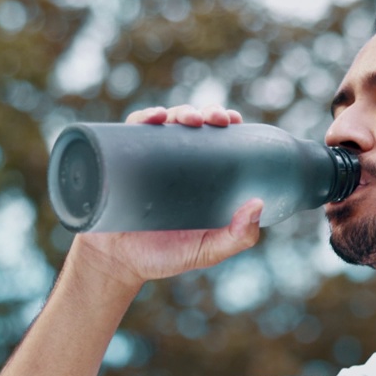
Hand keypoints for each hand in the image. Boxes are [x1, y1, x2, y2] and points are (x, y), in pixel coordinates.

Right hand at [71, 105, 258, 289]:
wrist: (117, 263)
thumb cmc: (164, 257)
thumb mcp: (208, 250)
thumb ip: (238, 237)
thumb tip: (258, 204)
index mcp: (200, 177)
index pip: (216, 140)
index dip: (226, 123)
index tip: (233, 120)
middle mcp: (175, 164)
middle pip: (193, 125)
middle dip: (207, 113)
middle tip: (216, 119)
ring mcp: (148, 160)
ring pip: (166, 123)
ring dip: (181, 111)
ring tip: (190, 119)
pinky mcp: (122, 161)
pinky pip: (131, 131)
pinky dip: (144, 117)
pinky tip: (156, 117)